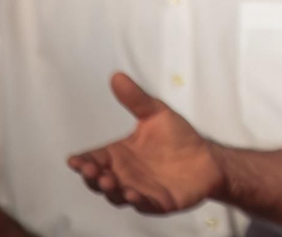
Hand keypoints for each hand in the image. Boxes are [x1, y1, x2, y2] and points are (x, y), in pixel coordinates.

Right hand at [66, 73, 222, 213]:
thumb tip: (117, 77)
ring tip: (108, 180)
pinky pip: (143, 205)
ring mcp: (138, 190)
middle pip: (99, 180)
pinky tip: (133, 194)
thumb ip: (136, 99)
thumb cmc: (178, 138)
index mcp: (119, 155)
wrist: (207, 158)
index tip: (74, 160)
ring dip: (110, 189)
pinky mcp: (156, 202)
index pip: (94, 159)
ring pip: (116, 195)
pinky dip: (136, 201)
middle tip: (90, 170)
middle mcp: (125, 175)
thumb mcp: (156, 114)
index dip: (82, 161)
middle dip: (91, 176)